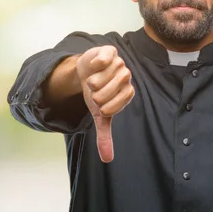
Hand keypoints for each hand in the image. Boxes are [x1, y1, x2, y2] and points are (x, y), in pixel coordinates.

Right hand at [76, 46, 134, 162]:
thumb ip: (105, 135)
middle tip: (93, 91)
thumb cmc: (95, 94)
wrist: (85, 73)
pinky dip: (97, 63)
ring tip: (91, 80)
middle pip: (115, 85)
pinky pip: (106, 57)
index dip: (107, 104)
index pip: (123, 99)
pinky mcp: (109, 51)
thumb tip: (107, 159)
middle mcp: (126, 76)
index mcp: (127, 92)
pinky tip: (93, 67)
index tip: (99, 105)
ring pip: (107, 73)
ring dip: (94, 79)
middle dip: (98, 92)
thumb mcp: (99, 115)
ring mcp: (119, 63)